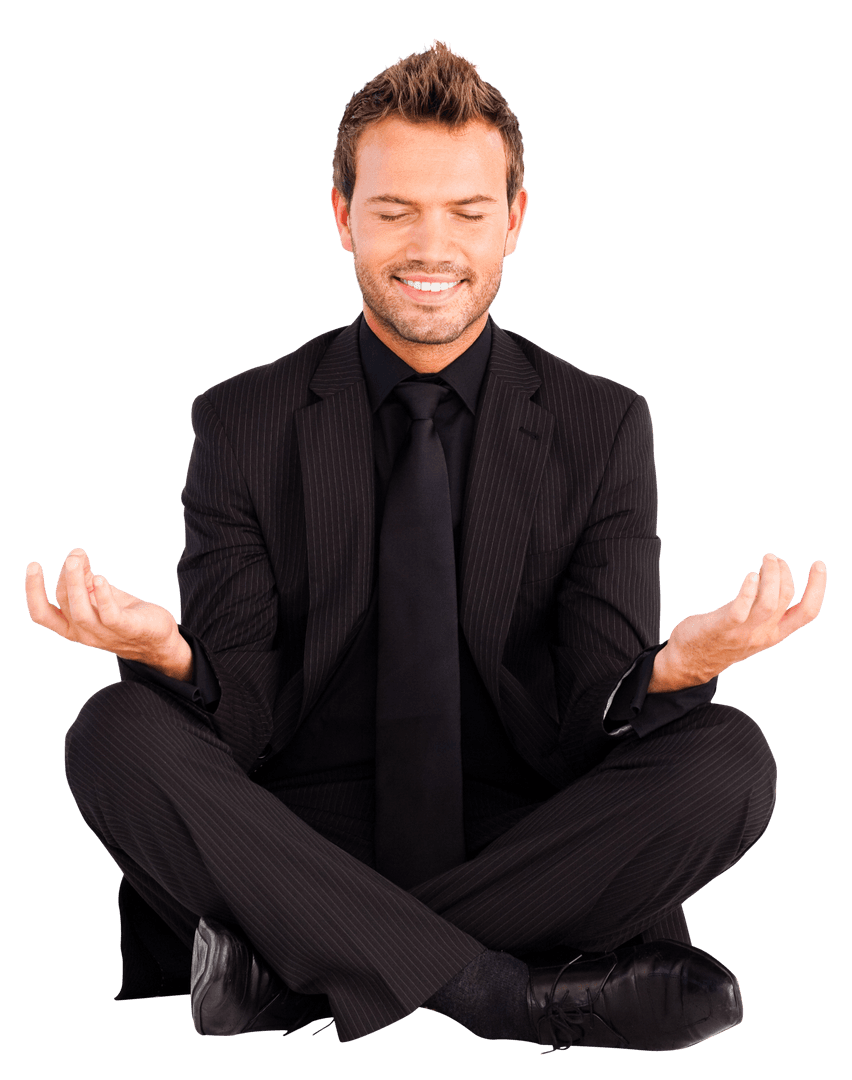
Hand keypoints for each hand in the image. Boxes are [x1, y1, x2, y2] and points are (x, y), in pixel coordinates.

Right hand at [25, 547, 179, 663]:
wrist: (156, 639)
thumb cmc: (122, 615)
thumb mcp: (99, 596)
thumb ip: (85, 580)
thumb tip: (76, 556)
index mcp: (71, 626)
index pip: (42, 614)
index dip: (33, 591)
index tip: (33, 565)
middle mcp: (83, 633)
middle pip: (65, 603)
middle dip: (67, 577)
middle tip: (73, 556)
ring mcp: (103, 634)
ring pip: (81, 612)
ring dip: (77, 584)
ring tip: (77, 561)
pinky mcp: (125, 629)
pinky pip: (110, 616)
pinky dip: (103, 597)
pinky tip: (100, 579)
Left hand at [662, 553, 826, 685]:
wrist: (690, 663)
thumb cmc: (721, 639)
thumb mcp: (752, 629)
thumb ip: (764, 611)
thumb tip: (773, 578)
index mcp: (775, 634)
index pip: (807, 612)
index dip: (817, 588)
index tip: (818, 564)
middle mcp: (763, 634)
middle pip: (786, 598)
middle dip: (783, 572)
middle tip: (773, 558)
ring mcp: (743, 632)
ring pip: (769, 602)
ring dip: (771, 575)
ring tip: (767, 558)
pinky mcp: (721, 628)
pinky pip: (740, 610)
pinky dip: (748, 591)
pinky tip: (750, 576)